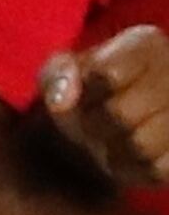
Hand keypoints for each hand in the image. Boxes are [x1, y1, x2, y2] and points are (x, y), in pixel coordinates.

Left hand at [42, 27, 168, 190]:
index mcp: (146, 44)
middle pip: (121, 114)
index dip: (86, 93)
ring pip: (141, 146)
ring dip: (114, 151)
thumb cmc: (86, 92)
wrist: (110, 126)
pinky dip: (135, 170)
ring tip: (113, 139)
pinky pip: (158, 169)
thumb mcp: (60, 74)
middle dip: (95, 125)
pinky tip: (131, 156)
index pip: (107, 75)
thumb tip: (63, 102)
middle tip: (94, 123)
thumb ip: (56, 77)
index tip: (87, 93)